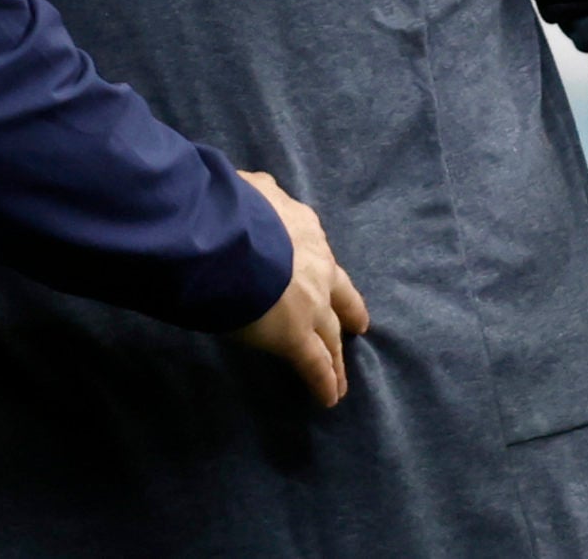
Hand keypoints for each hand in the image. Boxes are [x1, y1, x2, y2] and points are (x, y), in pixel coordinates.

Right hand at [228, 170, 368, 406]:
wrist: (228, 240)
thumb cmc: (229, 210)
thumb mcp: (248, 189)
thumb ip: (255, 194)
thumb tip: (251, 190)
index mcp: (302, 229)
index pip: (317, 253)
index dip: (322, 268)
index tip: (325, 279)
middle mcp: (316, 266)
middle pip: (339, 296)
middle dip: (349, 311)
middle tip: (359, 325)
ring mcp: (311, 304)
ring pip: (332, 336)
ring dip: (337, 357)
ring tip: (342, 378)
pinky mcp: (297, 337)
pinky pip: (314, 364)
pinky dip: (324, 382)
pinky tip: (329, 398)